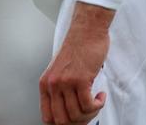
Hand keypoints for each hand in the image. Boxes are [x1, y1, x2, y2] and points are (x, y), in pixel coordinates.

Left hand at [38, 2, 111, 123]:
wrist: (86, 31)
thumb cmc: (77, 50)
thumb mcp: (60, 72)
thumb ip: (60, 91)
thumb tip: (68, 116)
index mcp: (45, 84)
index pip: (48, 117)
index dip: (63, 124)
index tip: (76, 122)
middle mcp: (52, 84)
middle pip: (62, 121)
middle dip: (79, 122)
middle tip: (89, 114)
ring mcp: (65, 82)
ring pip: (77, 115)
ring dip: (91, 113)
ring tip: (96, 101)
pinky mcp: (80, 79)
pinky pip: (89, 106)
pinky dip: (98, 105)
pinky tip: (101, 96)